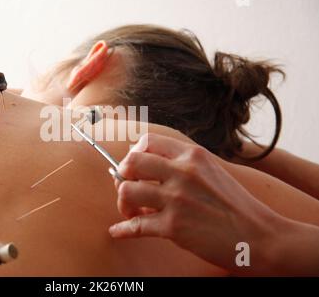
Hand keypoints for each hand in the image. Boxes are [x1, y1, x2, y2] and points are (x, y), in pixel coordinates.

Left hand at [109, 133, 288, 274]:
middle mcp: (182, 172)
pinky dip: (122, 230)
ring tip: (132, 211)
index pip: (148, 141)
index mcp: (192, 155)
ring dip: (123, 203)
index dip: (134, 153)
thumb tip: (150, 163)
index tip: (134, 167)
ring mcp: (176, 199)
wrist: (259, 237)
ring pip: (127, 191)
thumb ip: (184, 164)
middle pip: (130, 162)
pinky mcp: (173, 227)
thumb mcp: (212, 171)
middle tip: (128, 187)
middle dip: (122, 175)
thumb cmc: (236, 205)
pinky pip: (135, 226)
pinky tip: (118, 231)